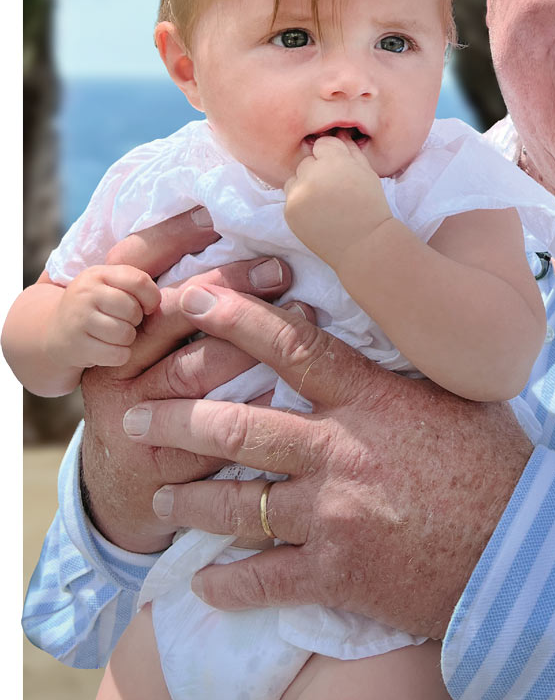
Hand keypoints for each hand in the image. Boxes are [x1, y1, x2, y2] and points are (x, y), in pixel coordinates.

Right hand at [49, 264, 159, 369]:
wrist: (55, 331)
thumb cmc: (95, 307)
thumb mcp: (109, 285)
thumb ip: (135, 284)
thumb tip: (157, 303)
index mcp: (97, 274)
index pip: (139, 281)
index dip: (152, 297)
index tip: (147, 307)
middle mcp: (85, 294)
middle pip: (133, 310)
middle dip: (135, 320)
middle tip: (122, 321)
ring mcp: (79, 320)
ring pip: (126, 334)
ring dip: (126, 339)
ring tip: (113, 334)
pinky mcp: (78, 346)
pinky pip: (117, 355)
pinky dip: (119, 355)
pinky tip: (107, 348)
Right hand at [78, 208, 295, 552]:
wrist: (126, 483)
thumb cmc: (159, 391)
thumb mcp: (154, 344)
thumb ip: (178, 295)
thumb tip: (228, 224)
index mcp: (106, 328)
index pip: (133, 268)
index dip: (175, 237)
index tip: (222, 216)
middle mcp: (113, 369)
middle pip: (169, 315)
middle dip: (229, 287)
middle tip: (280, 268)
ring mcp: (133, 419)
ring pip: (191, 370)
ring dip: (250, 341)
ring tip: (302, 313)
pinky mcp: (160, 465)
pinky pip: (213, 430)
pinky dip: (256, 404)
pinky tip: (293, 385)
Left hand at [124, 284, 534, 637]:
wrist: (524, 553)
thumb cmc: (501, 470)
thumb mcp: (461, 402)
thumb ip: (410, 377)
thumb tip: (396, 339)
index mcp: (372, 401)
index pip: (293, 347)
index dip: (236, 317)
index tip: (193, 298)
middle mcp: (341, 450)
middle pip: (239, 424)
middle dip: (178, 416)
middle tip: (137, 413)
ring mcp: (334, 515)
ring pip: (236, 503)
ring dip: (189, 498)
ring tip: (160, 494)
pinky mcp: (337, 574)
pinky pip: (261, 580)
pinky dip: (225, 583)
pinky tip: (202, 582)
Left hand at [283, 132, 391, 266]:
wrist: (364, 244)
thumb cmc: (371, 207)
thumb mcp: (367, 174)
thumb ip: (351, 151)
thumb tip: (340, 132)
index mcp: (335, 161)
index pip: (322, 144)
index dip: (332, 156)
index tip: (340, 170)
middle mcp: (312, 174)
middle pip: (307, 161)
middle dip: (318, 171)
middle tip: (334, 190)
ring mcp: (298, 193)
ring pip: (294, 179)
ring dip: (305, 185)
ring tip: (324, 202)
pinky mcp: (289, 211)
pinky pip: (291, 198)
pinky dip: (301, 204)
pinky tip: (318, 214)